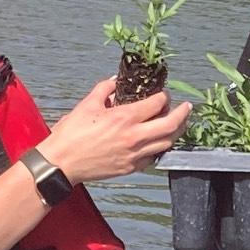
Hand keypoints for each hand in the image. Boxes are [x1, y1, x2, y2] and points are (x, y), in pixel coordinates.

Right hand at [38, 78, 190, 184]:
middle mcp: (133, 137)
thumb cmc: (71, 135)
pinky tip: (160, 141)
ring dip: (176, 132)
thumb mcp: (87, 105)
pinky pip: (154, 157)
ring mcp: (134, 155)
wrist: (62, 163)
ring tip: (179, 124)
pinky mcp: (131, 168)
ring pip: (166, 143)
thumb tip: (114, 82)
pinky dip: (160, 148)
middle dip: (183, 114)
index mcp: (124, 118)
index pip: (157, 104)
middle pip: (171, 125)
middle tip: (187, 108)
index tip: (164, 94)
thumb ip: (104, 90)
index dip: (164, 96)